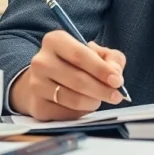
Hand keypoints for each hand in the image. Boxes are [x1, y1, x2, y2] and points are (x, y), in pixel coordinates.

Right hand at [11, 30, 126, 120]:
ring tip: (99, 99)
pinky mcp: (37, 106)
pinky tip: (84, 105)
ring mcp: (36, 84)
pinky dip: (81, 112)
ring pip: (72, 98)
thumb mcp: (95, 53)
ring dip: (92, 102)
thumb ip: (111, 59)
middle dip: (101, 90)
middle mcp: (41, 61)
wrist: (45, 79)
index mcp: (55, 40)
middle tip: (116, 96)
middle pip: (77, 79)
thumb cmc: (75, 63)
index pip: (80, 55)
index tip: (117, 81)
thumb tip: (115, 74)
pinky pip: (65, 113)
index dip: (101, 69)